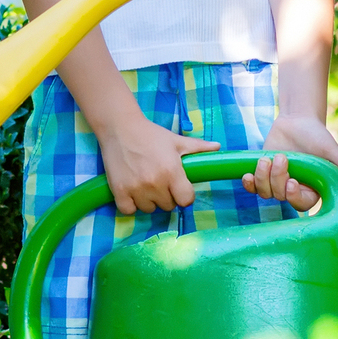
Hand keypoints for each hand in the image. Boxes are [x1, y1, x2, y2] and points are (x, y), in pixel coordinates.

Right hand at [96, 110, 219, 215]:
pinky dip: (131, 204)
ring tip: (144, 184)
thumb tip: (218, 147)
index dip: (184, 195)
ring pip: (149, 209)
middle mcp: (155, 183)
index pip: (186, 200)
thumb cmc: (151, 134)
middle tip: (159, 181)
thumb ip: (198, 147)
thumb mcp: (176, 141)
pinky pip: (129, 210)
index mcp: (172, 172)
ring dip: (148, 200)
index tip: (178, 188)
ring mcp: (136, 189)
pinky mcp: (119, 191)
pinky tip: (132, 191)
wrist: (120, 128)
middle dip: (166, 196)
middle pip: (168, 206)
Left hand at [245, 115, 337, 211]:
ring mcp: (277, 183)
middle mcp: (294, 190)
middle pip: (281, 197)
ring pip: (265, 192)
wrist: (296, 121)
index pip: (302, 203)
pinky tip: (246, 175)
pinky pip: (253, 187)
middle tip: (281, 157)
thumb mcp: (329, 148)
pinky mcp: (263, 175)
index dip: (293, 196)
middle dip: (277, 179)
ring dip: (262, 177)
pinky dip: (248, 183)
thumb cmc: (317, 135)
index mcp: (313, 189)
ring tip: (266, 158)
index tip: (290, 182)